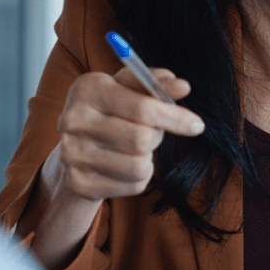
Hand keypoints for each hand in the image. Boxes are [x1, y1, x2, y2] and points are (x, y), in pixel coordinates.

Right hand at [21, 65, 203, 269]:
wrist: (76, 144)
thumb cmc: (112, 108)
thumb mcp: (130, 88)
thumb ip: (157, 84)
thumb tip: (183, 87)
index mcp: (88, 88)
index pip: (143, 108)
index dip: (176, 118)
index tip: (197, 125)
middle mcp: (73, 120)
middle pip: (142, 139)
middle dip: (157, 137)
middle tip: (152, 132)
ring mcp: (72, 154)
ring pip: (139, 166)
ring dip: (148, 159)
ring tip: (135, 148)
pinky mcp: (79, 182)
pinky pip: (133, 185)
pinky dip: (139, 177)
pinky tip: (124, 164)